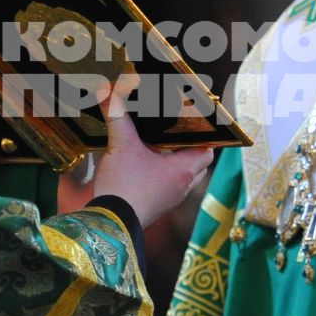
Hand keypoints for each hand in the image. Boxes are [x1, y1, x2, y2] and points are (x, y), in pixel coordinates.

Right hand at [90, 82, 211, 225]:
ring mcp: (171, 199)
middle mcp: (183, 186)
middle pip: (198, 162)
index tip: (195, 121)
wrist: (111, 222)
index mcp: (184, 169)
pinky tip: (146, 164)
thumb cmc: (124, 185)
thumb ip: (117, 117)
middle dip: (190, 147)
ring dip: (176, 162)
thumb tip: (107, 93)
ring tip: (160, 145)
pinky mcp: (157, 205)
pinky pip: (169, 186)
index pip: (208, 149)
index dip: (205, 135)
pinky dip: (163, 174)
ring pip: (184, 176)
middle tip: (176, 131)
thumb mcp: (120, 146)